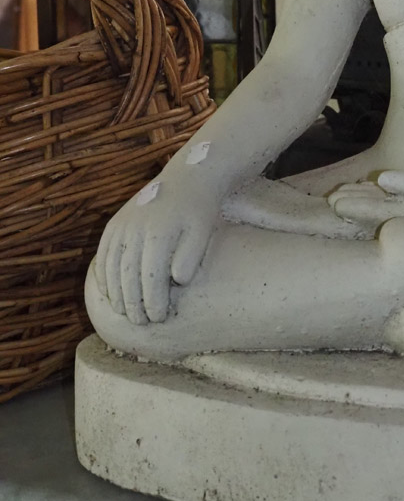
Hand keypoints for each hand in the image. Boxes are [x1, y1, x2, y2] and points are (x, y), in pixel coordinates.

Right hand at [93, 177, 219, 325]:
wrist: (187, 178)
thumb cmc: (199, 210)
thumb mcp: (203, 231)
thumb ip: (190, 256)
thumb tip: (177, 281)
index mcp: (158, 233)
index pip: (150, 278)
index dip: (153, 302)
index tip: (159, 318)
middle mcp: (134, 229)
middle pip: (127, 276)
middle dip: (132, 304)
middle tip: (141, 322)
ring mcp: (121, 225)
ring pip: (110, 268)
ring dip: (115, 294)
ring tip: (125, 313)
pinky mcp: (114, 223)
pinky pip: (102, 255)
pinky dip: (103, 276)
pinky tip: (109, 293)